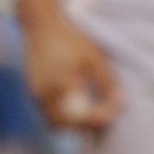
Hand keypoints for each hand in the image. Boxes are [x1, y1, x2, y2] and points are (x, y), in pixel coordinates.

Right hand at [17, 0, 123, 131]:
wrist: (42, 26)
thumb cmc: (70, 39)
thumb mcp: (93, 57)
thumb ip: (106, 81)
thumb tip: (120, 102)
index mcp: (63, 86)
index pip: (81, 116)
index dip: (98, 119)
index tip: (113, 116)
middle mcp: (46, 96)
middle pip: (66, 125)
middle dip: (85, 127)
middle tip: (104, 120)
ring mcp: (36, 96)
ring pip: (54, 123)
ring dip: (72, 125)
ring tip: (92, 115)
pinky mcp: (33, 93)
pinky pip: (47, 115)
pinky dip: (62, 117)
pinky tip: (76, 108)